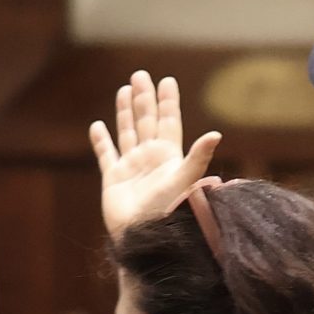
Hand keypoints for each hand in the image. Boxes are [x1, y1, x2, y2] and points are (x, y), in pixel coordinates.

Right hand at [90, 71, 222, 239]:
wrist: (144, 238)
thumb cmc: (168, 212)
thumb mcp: (184, 181)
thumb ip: (198, 157)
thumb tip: (216, 134)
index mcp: (169, 156)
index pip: (168, 121)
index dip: (167, 101)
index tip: (167, 80)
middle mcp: (151, 159)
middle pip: (147, 120)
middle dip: (144, 98)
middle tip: (140, 75)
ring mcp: (132, 168)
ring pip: (128, 132)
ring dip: (125, 112)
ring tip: (124, 90)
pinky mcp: (113, 180)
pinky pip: (106, 155)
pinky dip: (101, 141)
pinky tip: (97, 126)